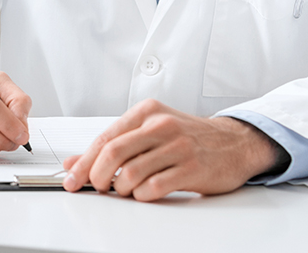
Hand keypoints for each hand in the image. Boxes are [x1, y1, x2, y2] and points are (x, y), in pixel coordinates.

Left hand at [60, 99, 281, 200]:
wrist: (235, 143)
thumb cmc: (189, 138)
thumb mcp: (151, 132)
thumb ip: (115, 144)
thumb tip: (75, 162)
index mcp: (147, 112)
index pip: (105, 138)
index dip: (84, 162)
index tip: (72, 179)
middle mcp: (161, 125)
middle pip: (113, 153)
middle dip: (97, 176)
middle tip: (98, 187)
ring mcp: (177, 146)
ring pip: (130, 173)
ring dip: (122, 189)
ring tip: (127, 190)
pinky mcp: (191, 168)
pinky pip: (154, 187)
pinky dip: (142, 196)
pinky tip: (146, 193)